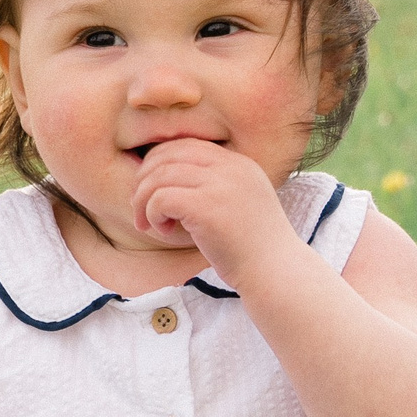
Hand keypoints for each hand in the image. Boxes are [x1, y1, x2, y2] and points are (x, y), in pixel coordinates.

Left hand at [129, 139, 301, 284]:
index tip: (152, 190)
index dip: (159, 163)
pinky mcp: (206, 207)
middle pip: (167, 155)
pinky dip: (152, 214)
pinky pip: (160, 198)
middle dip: (144, 179)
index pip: (186, 145)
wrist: (275, 271)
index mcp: (238, 163)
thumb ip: (213, 185)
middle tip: (141, 207)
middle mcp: (230, 167)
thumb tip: (164, 179)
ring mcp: (219, 184)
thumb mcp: (238, 203)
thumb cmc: (252, 247)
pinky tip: (164, 231)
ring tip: (149, 223)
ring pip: (159, 176)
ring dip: (144, 201)